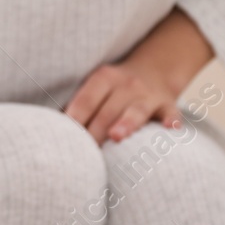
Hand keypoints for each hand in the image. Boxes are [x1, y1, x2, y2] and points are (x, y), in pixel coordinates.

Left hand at [62, 60, 182, 145]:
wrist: (155, 71)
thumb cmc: (115, 89)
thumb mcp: (98, 87)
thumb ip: (80, 105)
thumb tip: (53, 129)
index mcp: (104, 78)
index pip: (87, 99)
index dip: (76, 117)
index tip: (67, 136)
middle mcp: (127, 84)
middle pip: (108, 110)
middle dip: (95, 131)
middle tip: (85, 154)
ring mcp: (149, 94)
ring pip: (136, 110)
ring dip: (126, 123)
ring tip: (116, 136)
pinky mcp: (168, 105)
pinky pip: (171, 112)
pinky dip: (170, 120)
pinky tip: (170, 128)